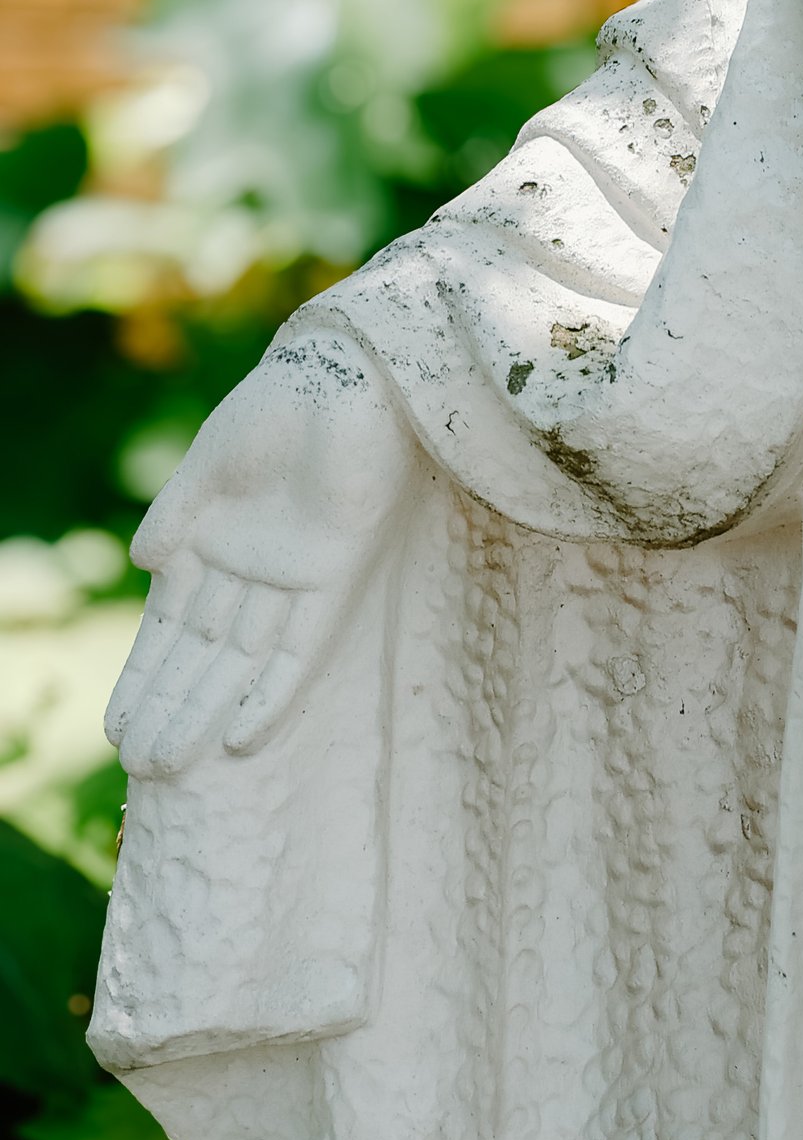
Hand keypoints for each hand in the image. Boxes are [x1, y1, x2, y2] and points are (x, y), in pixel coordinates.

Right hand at [107, 329, 416, 779]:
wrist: (349, 372)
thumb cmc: (277, 405)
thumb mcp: (211, 463)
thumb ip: (177, 514)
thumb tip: (142, 565)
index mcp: (213, 543)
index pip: (171, 628)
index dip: (145, 677)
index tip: (117, 727)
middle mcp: (251, 571)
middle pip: (204, 657)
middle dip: (171, 709)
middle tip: (142, 767)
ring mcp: (293, 576)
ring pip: (244, 662)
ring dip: (208, 711)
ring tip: (171, 762)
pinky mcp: (339, 573)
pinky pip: (303, 646)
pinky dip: (274, 692)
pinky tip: (242, 735)